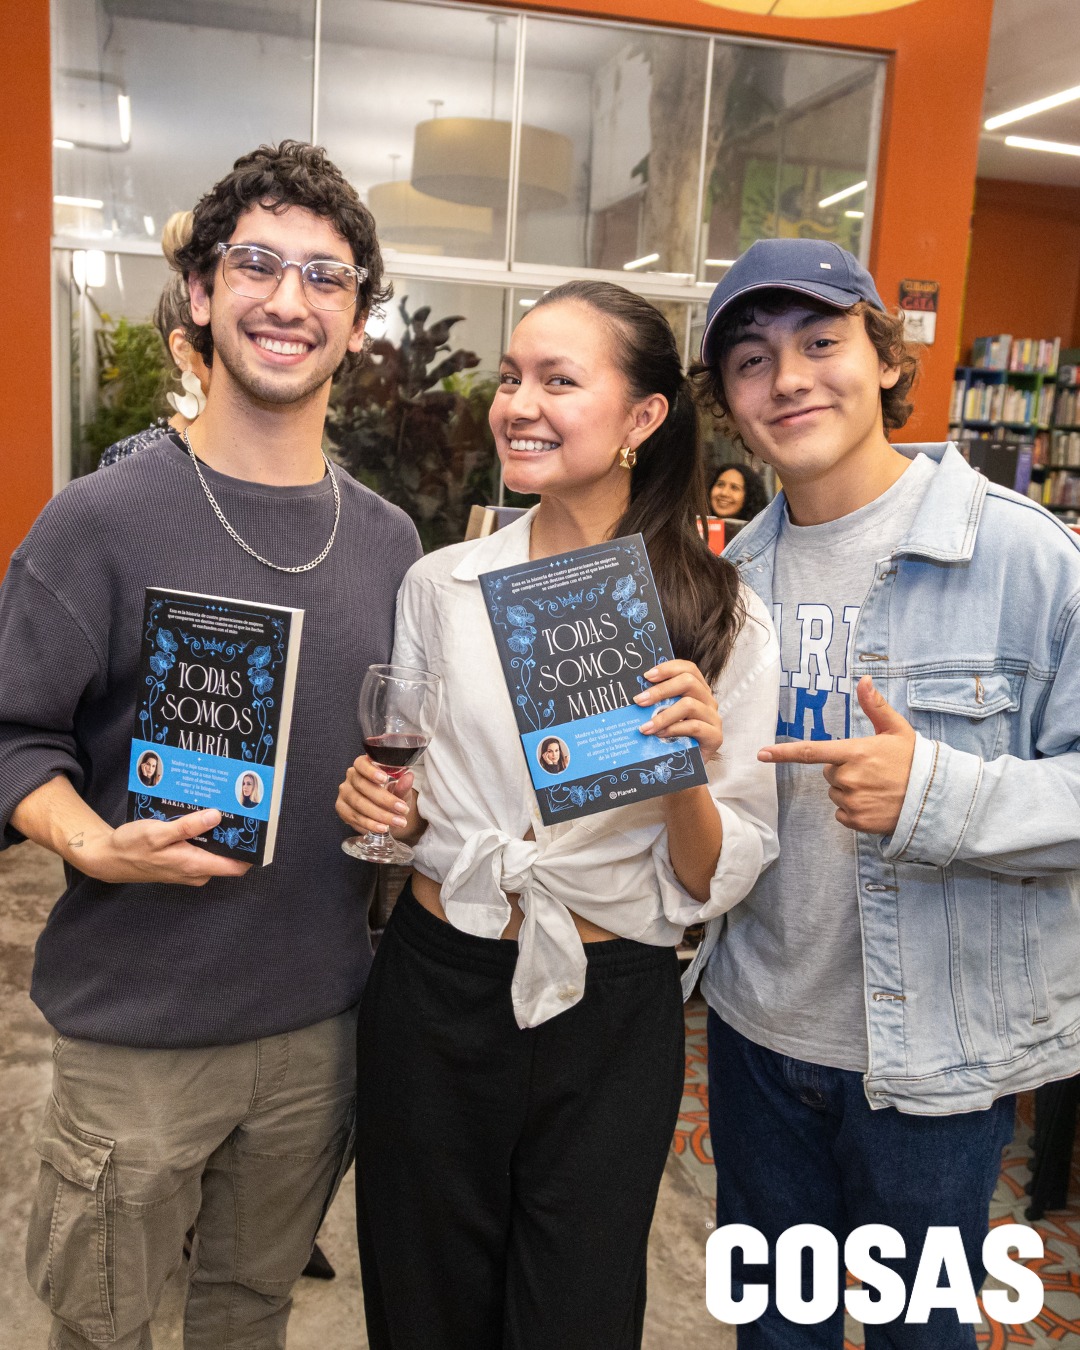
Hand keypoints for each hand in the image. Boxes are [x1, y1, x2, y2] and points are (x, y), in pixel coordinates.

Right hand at [82, 809, 250, 885]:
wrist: (110, 858)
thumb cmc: (132, 846)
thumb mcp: (158, 833)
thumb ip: (187, 827)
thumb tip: (216, 817)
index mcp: (195, 866)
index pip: (237, 866)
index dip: (250, 849)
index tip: (259, 828)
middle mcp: (197, 871)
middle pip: (229, 856)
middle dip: (235, 834)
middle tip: (239, 807)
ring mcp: (191, 868)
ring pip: (215, 851)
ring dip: (219, 832)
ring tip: (222, 806)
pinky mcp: (183, 862)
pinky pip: (203, 850)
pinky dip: (205, 835)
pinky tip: (201, 816)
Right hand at [336, 756, 415, 838]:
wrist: (385, 811)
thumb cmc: (392, 794)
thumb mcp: (400, 790)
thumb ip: (402, 785)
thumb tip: (408, 777)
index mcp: (363, 765)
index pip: (361, 764)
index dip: (371, 771)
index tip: (385, 779)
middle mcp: (351, 777)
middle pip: (362, 786)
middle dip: (384, 800)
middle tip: (402, 809)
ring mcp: (345, 793)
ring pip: (359, 804)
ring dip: (379, 815)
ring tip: (397, 822)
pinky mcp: (342, 809)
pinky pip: (354, 817)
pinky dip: (370, 824)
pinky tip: (382, 828)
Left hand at [634, 659, 723, 762]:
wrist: (685, 768)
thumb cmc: (672, 739)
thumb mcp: (663, 716)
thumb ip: (656, 704)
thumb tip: (634, 694)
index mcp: (697, 690)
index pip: (688, 668)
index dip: (668, 668)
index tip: (646, 676)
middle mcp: (708, 700)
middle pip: (689, 682)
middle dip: (660, 690)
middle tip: (639, 701)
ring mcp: (714, 718)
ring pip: (689, 705)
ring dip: (663, 715)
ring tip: (645, 727)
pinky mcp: (715, 736)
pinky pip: (694, 727)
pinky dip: (674, 729)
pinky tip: (659, 736)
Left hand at [758, 676, 915, 833]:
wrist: (935, 798)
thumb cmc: (914, 760)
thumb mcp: (897, 730)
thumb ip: (875, 706)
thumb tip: (864, 680)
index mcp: (855, 752)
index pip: (811, 752)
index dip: (784, 754)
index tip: (761, 755)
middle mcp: (849, 777)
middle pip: (828, 773)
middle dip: (844, 770)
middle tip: (872, 771)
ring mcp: (853, 801)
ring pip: (835, 794)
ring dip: (850, 791)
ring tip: (877, 788)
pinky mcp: (857, 821)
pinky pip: (842, 814)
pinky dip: (854, 811)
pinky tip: (875, 804)